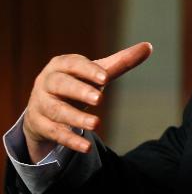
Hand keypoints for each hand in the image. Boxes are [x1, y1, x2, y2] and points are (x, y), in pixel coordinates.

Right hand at [22, 42, 152, 162]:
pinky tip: (87, 147)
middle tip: (100, 99)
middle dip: (79, 91)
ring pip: (56, 110)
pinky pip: (55, 133)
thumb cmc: (77, 82)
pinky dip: (70, 140)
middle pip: (60, 84)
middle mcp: (47, 82)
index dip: (88, 70)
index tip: (105, 78)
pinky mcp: (40, 125)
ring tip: (96, 124)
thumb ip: (122, 61)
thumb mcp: (98, 73)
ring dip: (76, 118)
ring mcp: (40, 104)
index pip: (73, 64)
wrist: (44, 107)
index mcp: (61, 65)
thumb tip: (148, 46)